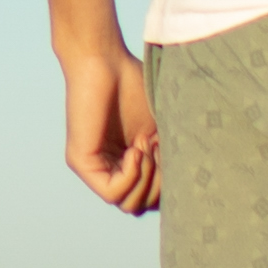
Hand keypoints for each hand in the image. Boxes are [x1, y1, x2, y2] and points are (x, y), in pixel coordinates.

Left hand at [51, 0, 159, 213]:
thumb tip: (186, 195)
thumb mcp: (163, 132)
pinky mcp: (81, 162)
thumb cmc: (135, 87)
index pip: (152, 199)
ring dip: (145, 178)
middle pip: (142, 206)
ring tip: (145, 146)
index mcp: (130, 165)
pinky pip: (112, 193)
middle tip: (158, 150)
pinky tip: (135, 150)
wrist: (106, 62)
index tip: (169, 153)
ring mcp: (95, 168)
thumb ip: (170, 162)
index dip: (168, 184)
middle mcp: (111, 170)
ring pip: (128, 204)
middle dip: (159, 184)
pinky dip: (131, 176)